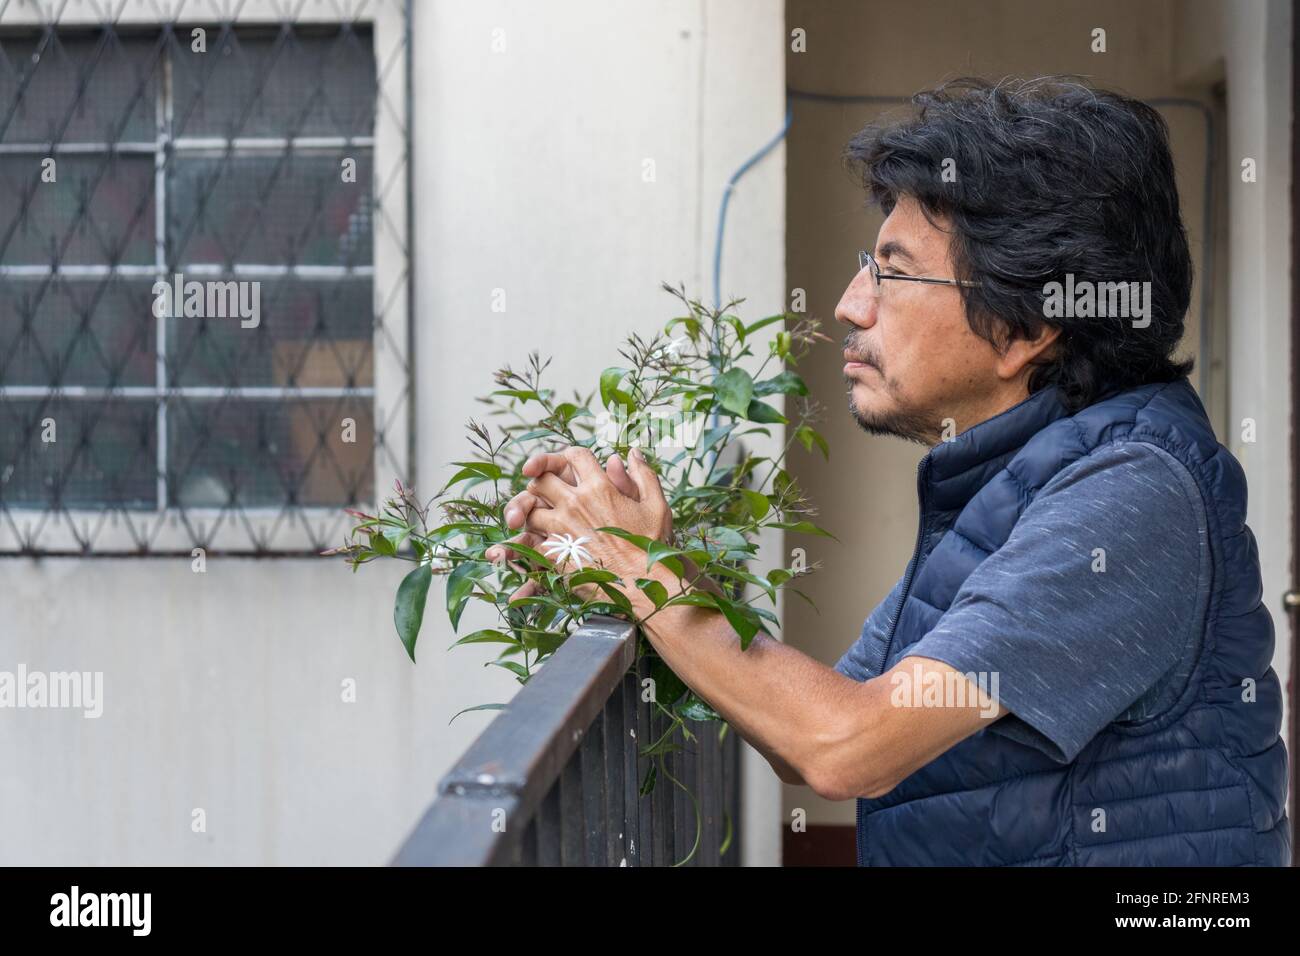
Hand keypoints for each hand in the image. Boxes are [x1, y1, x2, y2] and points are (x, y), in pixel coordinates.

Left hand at [485, 447, 671, 602]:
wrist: (644, 585)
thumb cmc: (651, 547)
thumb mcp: (656, 505)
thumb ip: (643, 475)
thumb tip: (633, 453)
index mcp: (600, 487)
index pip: (574, 456)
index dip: (570, 456)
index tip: (571, 466)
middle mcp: (575, 504)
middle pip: (541, 479)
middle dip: (542, 482)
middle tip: (549, 492)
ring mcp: (561, 529)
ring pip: (529, 509)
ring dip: (532, 511)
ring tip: (543, 519)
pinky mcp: (553, 554)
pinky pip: (530, 540)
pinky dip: (531, 540)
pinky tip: (542, 544)